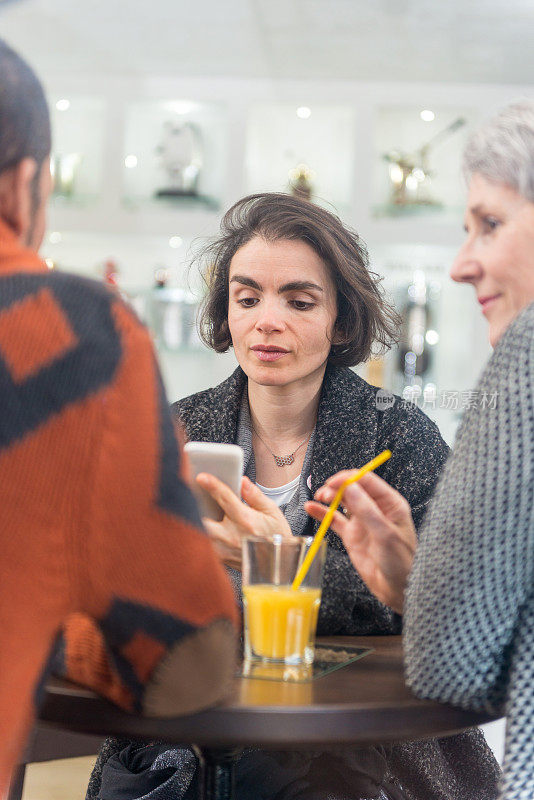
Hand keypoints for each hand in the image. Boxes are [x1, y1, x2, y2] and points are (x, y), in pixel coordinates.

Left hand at [196, 473, 291, 569]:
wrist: (279, 564)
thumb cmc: (277, 537)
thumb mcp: (272, 512)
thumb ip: (255, 495)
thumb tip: (242, 481)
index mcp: (246, 521)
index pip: (225, 498)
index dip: (212, 485)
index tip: (201, 477)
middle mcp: (232, 536)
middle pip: (203, 520)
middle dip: (193, 508)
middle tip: (190, 497)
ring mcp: (224, 549)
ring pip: (199, 534)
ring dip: (194, 522)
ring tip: (192, 510)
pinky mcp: (220, 559)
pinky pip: (203, 545)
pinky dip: (199, 535)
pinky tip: (200, 526)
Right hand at [304, 471, 416, 613]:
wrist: (399, 590)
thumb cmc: (402, 562)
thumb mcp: (385, 534)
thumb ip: (366, 510)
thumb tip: (350, 487)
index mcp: (390, 503)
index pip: (367, 481)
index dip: (349, 478)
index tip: (334, 482)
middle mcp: (375, 509)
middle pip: (352, 488)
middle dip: (337, 487)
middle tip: (325, 492)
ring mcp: (362, 522)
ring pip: (342, 502)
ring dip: (329, 496)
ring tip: (318, 498)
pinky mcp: (352, 535)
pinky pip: (334, 520)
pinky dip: (322, 513)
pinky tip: (312, 508)